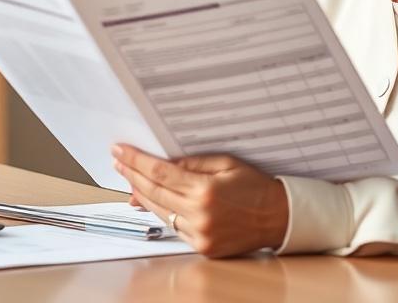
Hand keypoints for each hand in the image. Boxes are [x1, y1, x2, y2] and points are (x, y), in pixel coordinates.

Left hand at [111, 144, 288, 257]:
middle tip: (118, 162)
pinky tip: (151, 200)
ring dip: (141, 195)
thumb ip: (191, 162)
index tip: (120, 151)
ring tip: (129, 180)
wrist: (279, 217)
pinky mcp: (203, 247)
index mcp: (205, 190)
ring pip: (160, 212)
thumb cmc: (255, 186)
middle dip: (131, 175)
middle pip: (153, 192)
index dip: (136, 160)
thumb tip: (160, 166)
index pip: (159, 172)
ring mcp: (200, 234)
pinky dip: (161, 212)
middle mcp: (200, 214)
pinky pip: (174, 227)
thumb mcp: (225, 162)